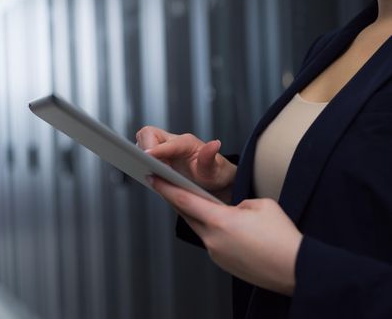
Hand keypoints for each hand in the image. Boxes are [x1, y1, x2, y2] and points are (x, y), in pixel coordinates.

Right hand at [136, 126, 236, 201]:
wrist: (214, 179)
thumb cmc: (215, 173)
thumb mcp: (214, 170)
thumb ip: (210, 158)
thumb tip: (214, 144)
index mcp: (186, 143)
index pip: (167, 143)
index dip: (156, 149)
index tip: (147, 155)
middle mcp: (173, 142)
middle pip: (149, 134)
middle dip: (145, 148)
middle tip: (149, 166)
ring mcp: (165, 149)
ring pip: (144, 141)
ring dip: (142, 154)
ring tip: (149, 171)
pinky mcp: (160, 157)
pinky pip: (144, 153)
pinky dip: (142, 161)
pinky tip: (149, 174)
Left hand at [148, 175, 302, 295]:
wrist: (296, 269)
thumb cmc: (282, 237)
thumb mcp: (260, 205)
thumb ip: (238, 204)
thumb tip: (231, 210)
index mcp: (220, 221)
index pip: (184, 200)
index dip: (165, 188)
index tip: (152, 178)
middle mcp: (213, 239)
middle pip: (187, 215)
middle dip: (177, 200)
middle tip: (168, 186)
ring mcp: (216, 253)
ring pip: (199, 229)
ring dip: (196, 215)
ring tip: (197, 202)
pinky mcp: (223, 262)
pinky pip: (211, 241)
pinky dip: (211, 230)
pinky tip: (221, 225)